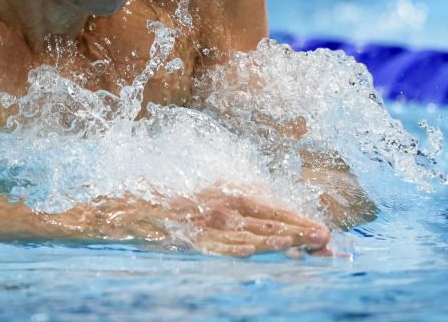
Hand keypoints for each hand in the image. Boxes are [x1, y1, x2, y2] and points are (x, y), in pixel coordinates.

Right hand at [74, 186, 330, 257]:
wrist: (121, 209)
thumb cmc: (168, 207)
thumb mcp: (206, 202)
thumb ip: (234, 210)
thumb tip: (267, 227)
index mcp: (225, 195)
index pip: (269, 207)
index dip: (296, 218)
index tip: (324, 231)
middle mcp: (216, 204)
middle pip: (263, 219)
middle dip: (295, 229)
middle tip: (326, 242)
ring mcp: (199, 220)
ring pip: (241, 232)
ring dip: (270, 240)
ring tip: (298, 246)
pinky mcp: (181, 235)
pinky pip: (208, 244)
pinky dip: (228, 247)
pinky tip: (247, 252)